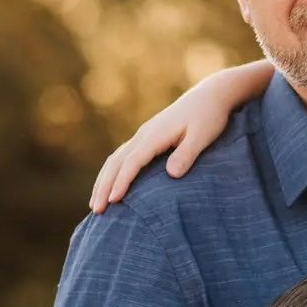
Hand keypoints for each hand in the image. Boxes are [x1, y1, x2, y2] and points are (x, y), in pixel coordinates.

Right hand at [89, 61, 272, 212]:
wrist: (210, 96)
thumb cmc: (209, 117)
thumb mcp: (202, 135)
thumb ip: (187, 154)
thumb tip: (171, 174)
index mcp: (156, 135)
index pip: (133, 161)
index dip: (122, 181)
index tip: (113, 200)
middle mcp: (144, 134)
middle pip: (116, 162)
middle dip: (104, 186)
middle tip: (97, 210)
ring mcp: (144, 135)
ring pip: (115, 159)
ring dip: (104, 181)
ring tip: (96, 204)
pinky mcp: (148, 137)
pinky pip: (123, 156)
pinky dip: (113, 172)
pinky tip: (110, 185)